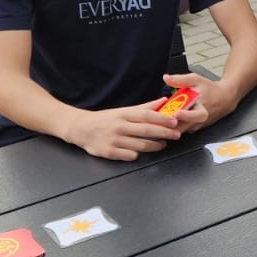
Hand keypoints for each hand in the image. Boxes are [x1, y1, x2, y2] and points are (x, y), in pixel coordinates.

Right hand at [63, 102, 180, 160]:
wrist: (81, 128)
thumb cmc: (105, 119)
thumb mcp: (123, 111)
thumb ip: (144, 107)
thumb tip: (163, 100)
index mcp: (123, 114)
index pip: (146, 115)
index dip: (162, 119)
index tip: (174, 121)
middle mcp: (119, 126)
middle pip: (146, 130)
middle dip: (164, 133)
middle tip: (176, 135)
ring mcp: (114, 140)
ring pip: (140, 145)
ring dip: (154, 146)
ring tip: (162, 144)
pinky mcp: (109, 152)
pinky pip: (129, 155)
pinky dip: (136, 154)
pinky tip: (140, 152)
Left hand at [161, 72, 230, 132]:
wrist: (223, 99)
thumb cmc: (210, 89)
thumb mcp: (196, 80)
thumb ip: (180, 80)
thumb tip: (166, 78)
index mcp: (202, 109)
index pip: (195, 115)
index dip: (185, 115)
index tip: (177, 112)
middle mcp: (199, 121)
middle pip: (183, 127)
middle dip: (170, 124)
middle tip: (160, 118)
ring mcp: (195, 126)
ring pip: (179, 130)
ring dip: (168, 125)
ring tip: (159, 118)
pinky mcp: (192, 128)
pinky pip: (180, 128)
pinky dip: (171, 124)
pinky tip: (164, 118)